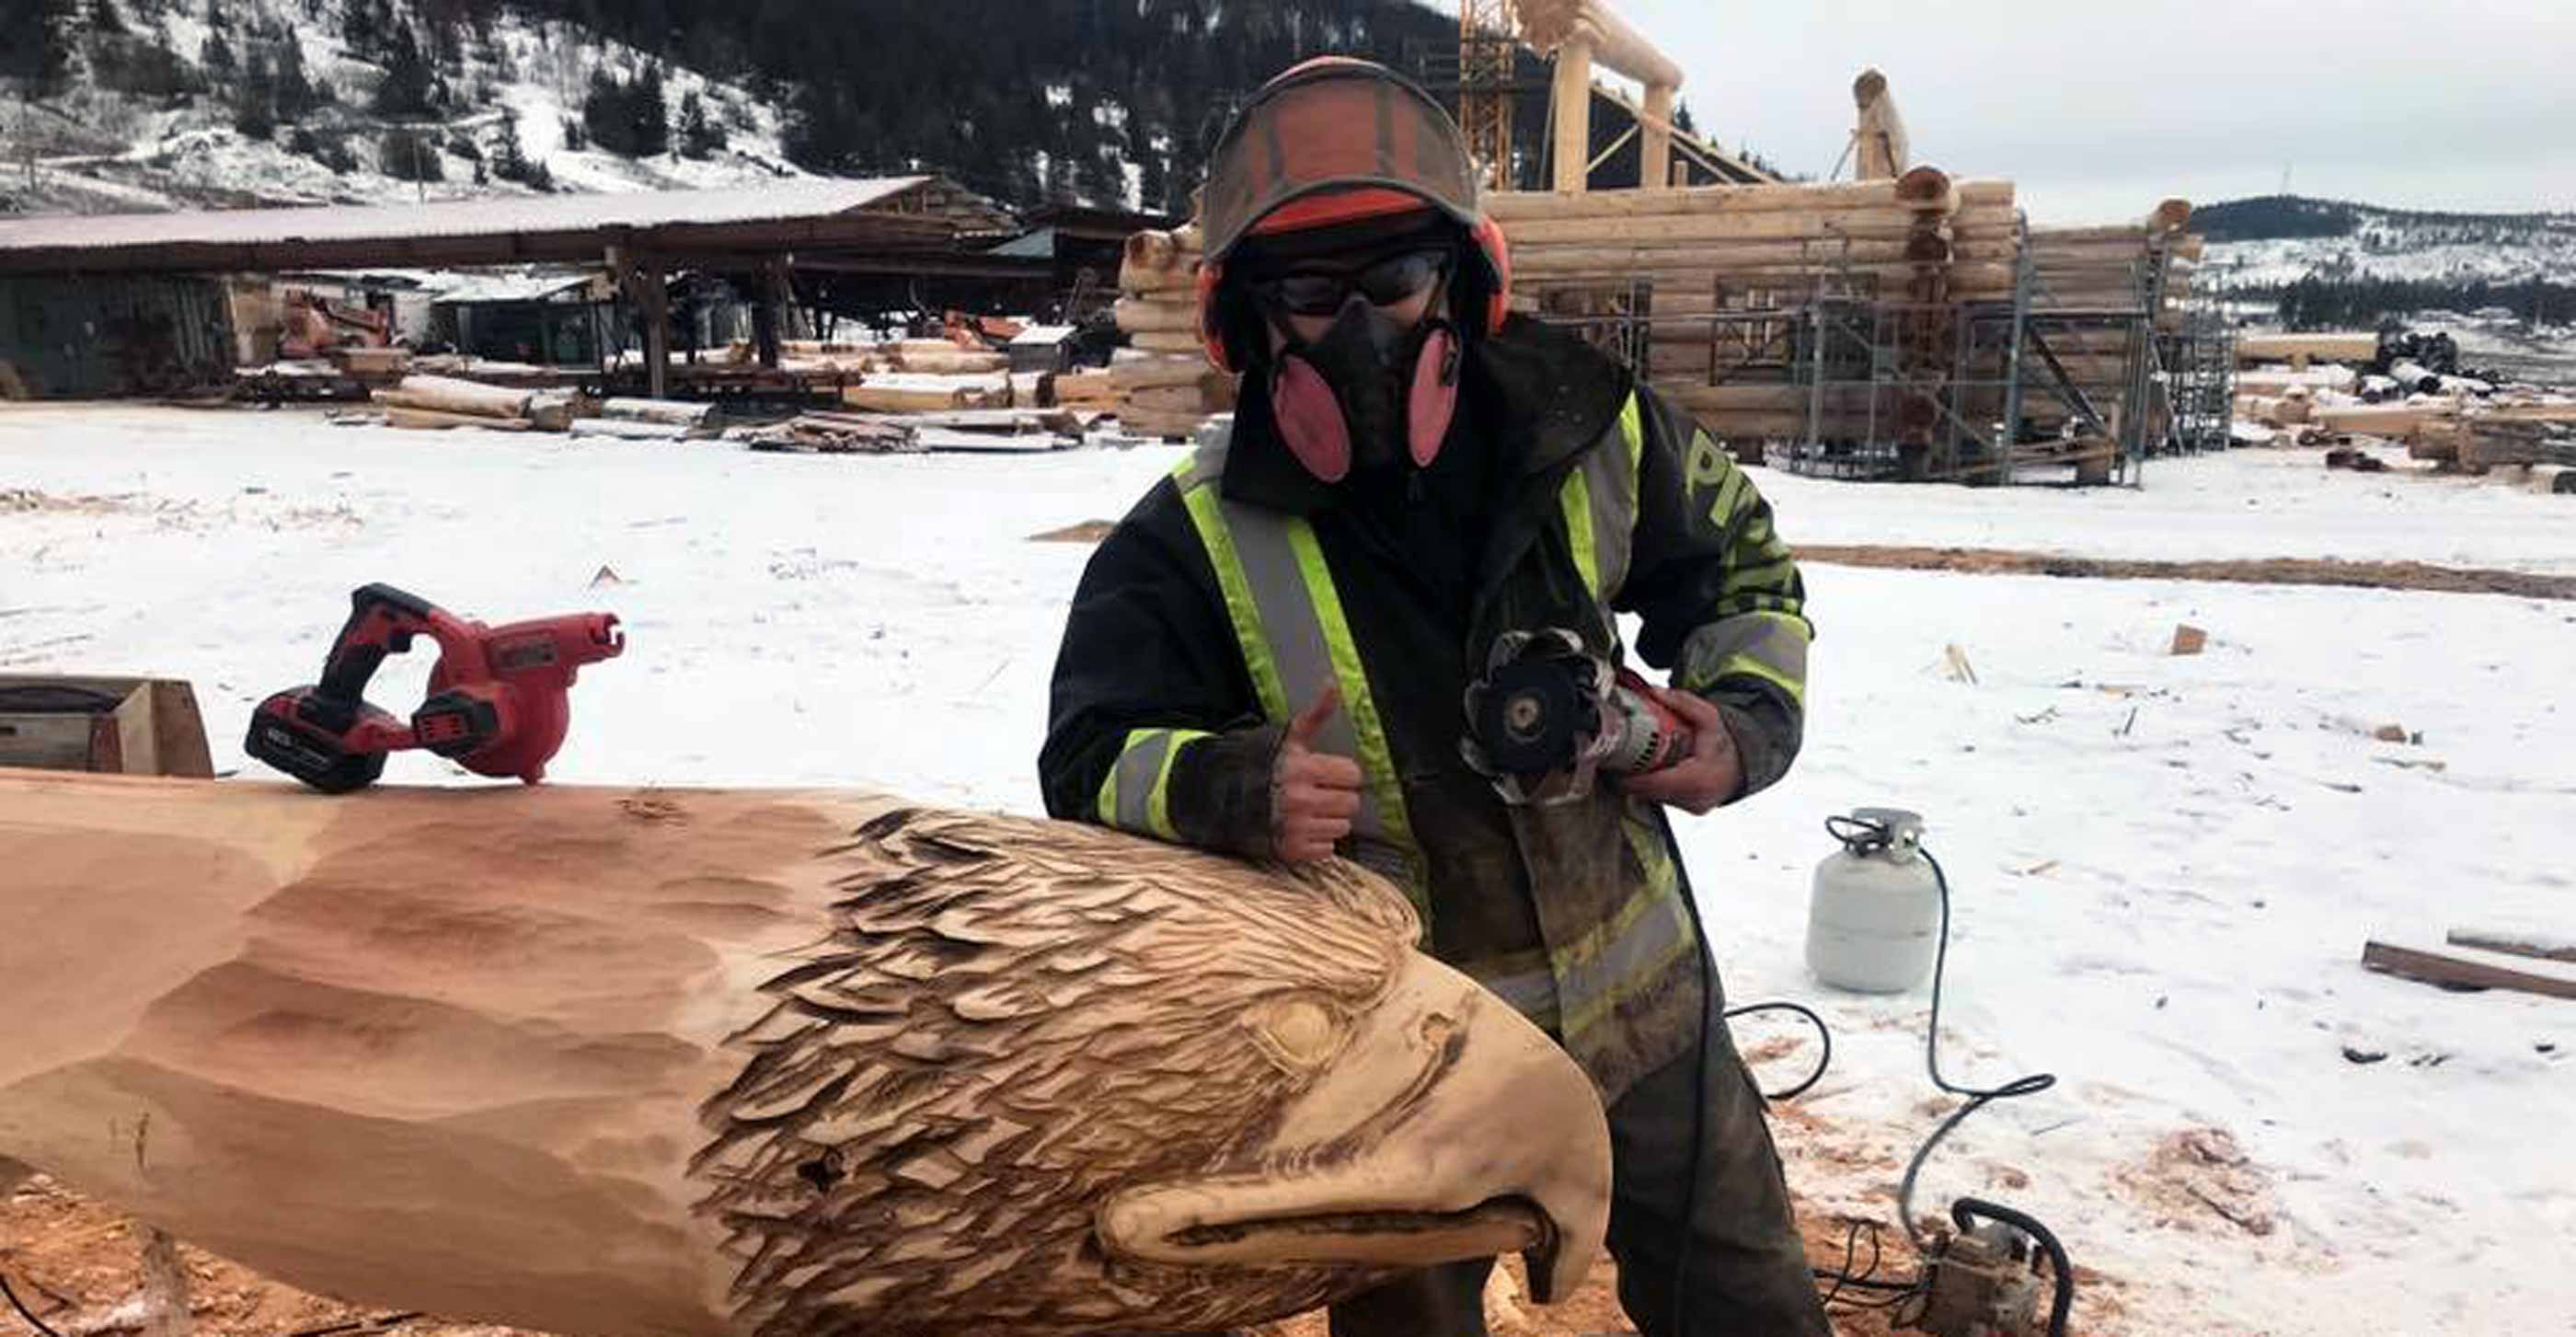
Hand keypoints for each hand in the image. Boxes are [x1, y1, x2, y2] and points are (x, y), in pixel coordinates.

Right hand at [1271, 687, 1364, 861]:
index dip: (1342, 773)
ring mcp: (1295, 827)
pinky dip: (1317, 842)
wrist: (1222, 798)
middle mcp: (1301, 800)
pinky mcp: (1290, 850)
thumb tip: (1334, 684)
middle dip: (1338, 797)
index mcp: (1303, 769)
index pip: (1354, 775)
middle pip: (1351, 803)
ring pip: (1342, 827)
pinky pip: (1327, 850)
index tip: (1326, 774)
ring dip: (1329, 820)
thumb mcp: (1289, 737)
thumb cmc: (1262, 764)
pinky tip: (1300, 828)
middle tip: (1318, 793)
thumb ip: (1317, 714)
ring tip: (1308, 811)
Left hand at [1616, 686, 1742, 815]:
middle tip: (1613, 759)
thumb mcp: (1708, 717)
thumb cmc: (1724, 743)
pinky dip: (1651, 785)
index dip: (1627, 777)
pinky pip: (1661, 798)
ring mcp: (1691, 807)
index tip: (1612, 763)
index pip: (1652, 784)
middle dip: (1628, 778)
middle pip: (1648, 792)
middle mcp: (1694, 799)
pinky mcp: (1688, 809)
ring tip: (1625, 763)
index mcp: (1697, 780)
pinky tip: (1644, 771)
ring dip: (1638, 782)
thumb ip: (1682, 703)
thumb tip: (1653, 691)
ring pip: (1653, 797)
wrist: (1743, 764)